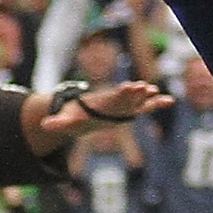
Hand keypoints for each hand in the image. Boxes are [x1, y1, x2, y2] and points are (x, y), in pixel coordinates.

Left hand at [35, 80, 171, 134]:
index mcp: (101, 102)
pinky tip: (168, 101)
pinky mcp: (128, 111)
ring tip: (160, 94)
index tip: (129, 86)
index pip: (112, 96)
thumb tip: (44, 125)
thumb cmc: (74, 116)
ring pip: (137, 100)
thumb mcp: (65, 121)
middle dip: (135, 92)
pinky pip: (144, 107)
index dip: (121, 93)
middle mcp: (114, 101)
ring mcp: (123, 105)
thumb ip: (56, 123)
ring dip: (147, 98)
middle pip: (126, 96)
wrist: (80, 112)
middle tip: (145, 87)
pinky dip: (155, 104)